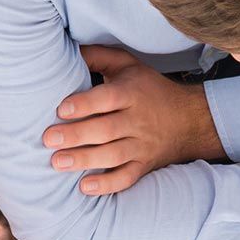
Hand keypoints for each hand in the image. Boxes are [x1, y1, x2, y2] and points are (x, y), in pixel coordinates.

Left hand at [43, 45, 225, 195]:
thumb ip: (97, 56)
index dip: (84, 104)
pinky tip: (85, 187)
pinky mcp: (144, 165)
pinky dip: (107, 185)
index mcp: (132, 93)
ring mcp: (142, 145)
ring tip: (57, 163)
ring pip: (114, 155)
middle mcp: (138, 120)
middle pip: (106, 130)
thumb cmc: (148, 89)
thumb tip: (65, 51)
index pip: (107, 99)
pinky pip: (127, 178)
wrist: (190, 120)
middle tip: (48, 139)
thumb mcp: (128, 65)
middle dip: (76, 136)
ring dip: (85, 160)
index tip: (61, 109)